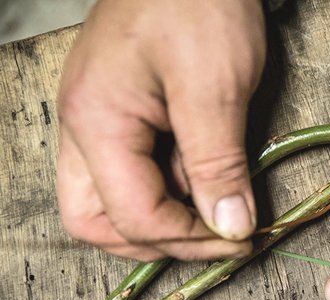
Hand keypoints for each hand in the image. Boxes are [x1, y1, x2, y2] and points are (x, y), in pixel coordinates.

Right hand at [57, 0, 265, 260]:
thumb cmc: (199, 1)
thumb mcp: (215, 87)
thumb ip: (218, 165)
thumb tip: (230, 229)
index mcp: (97, 122)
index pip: (133, 217)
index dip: (189, 240)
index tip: (239, 240)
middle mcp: (85, 127)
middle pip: (99, 222)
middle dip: (158, 242)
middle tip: (214, 239)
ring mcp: (101, 120)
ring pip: (114, 201)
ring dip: (167, 216)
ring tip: (220, 202)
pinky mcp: (124, 112)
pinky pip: (137, 171)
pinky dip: (173, 187)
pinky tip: (211, 174)